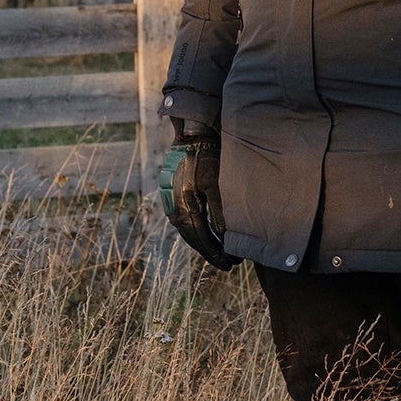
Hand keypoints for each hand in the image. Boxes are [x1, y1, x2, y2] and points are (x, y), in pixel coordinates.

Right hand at [154, 125, 235, 270]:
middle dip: (210, 252)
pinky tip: (206, 235)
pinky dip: (195, 231)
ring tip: (219, 253)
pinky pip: (183, 220)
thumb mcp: (218, 184)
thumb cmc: (210, 157)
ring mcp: (171, 200)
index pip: (201, 237)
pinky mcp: (172, 195)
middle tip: (227, 264)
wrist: (193, 136)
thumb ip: (220, 212)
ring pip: (186, 230)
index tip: (230, 264)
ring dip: (202, 243)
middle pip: (192, 237)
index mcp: (186, 203)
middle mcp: (175, 205)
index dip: (215, 253)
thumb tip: (224, 239)